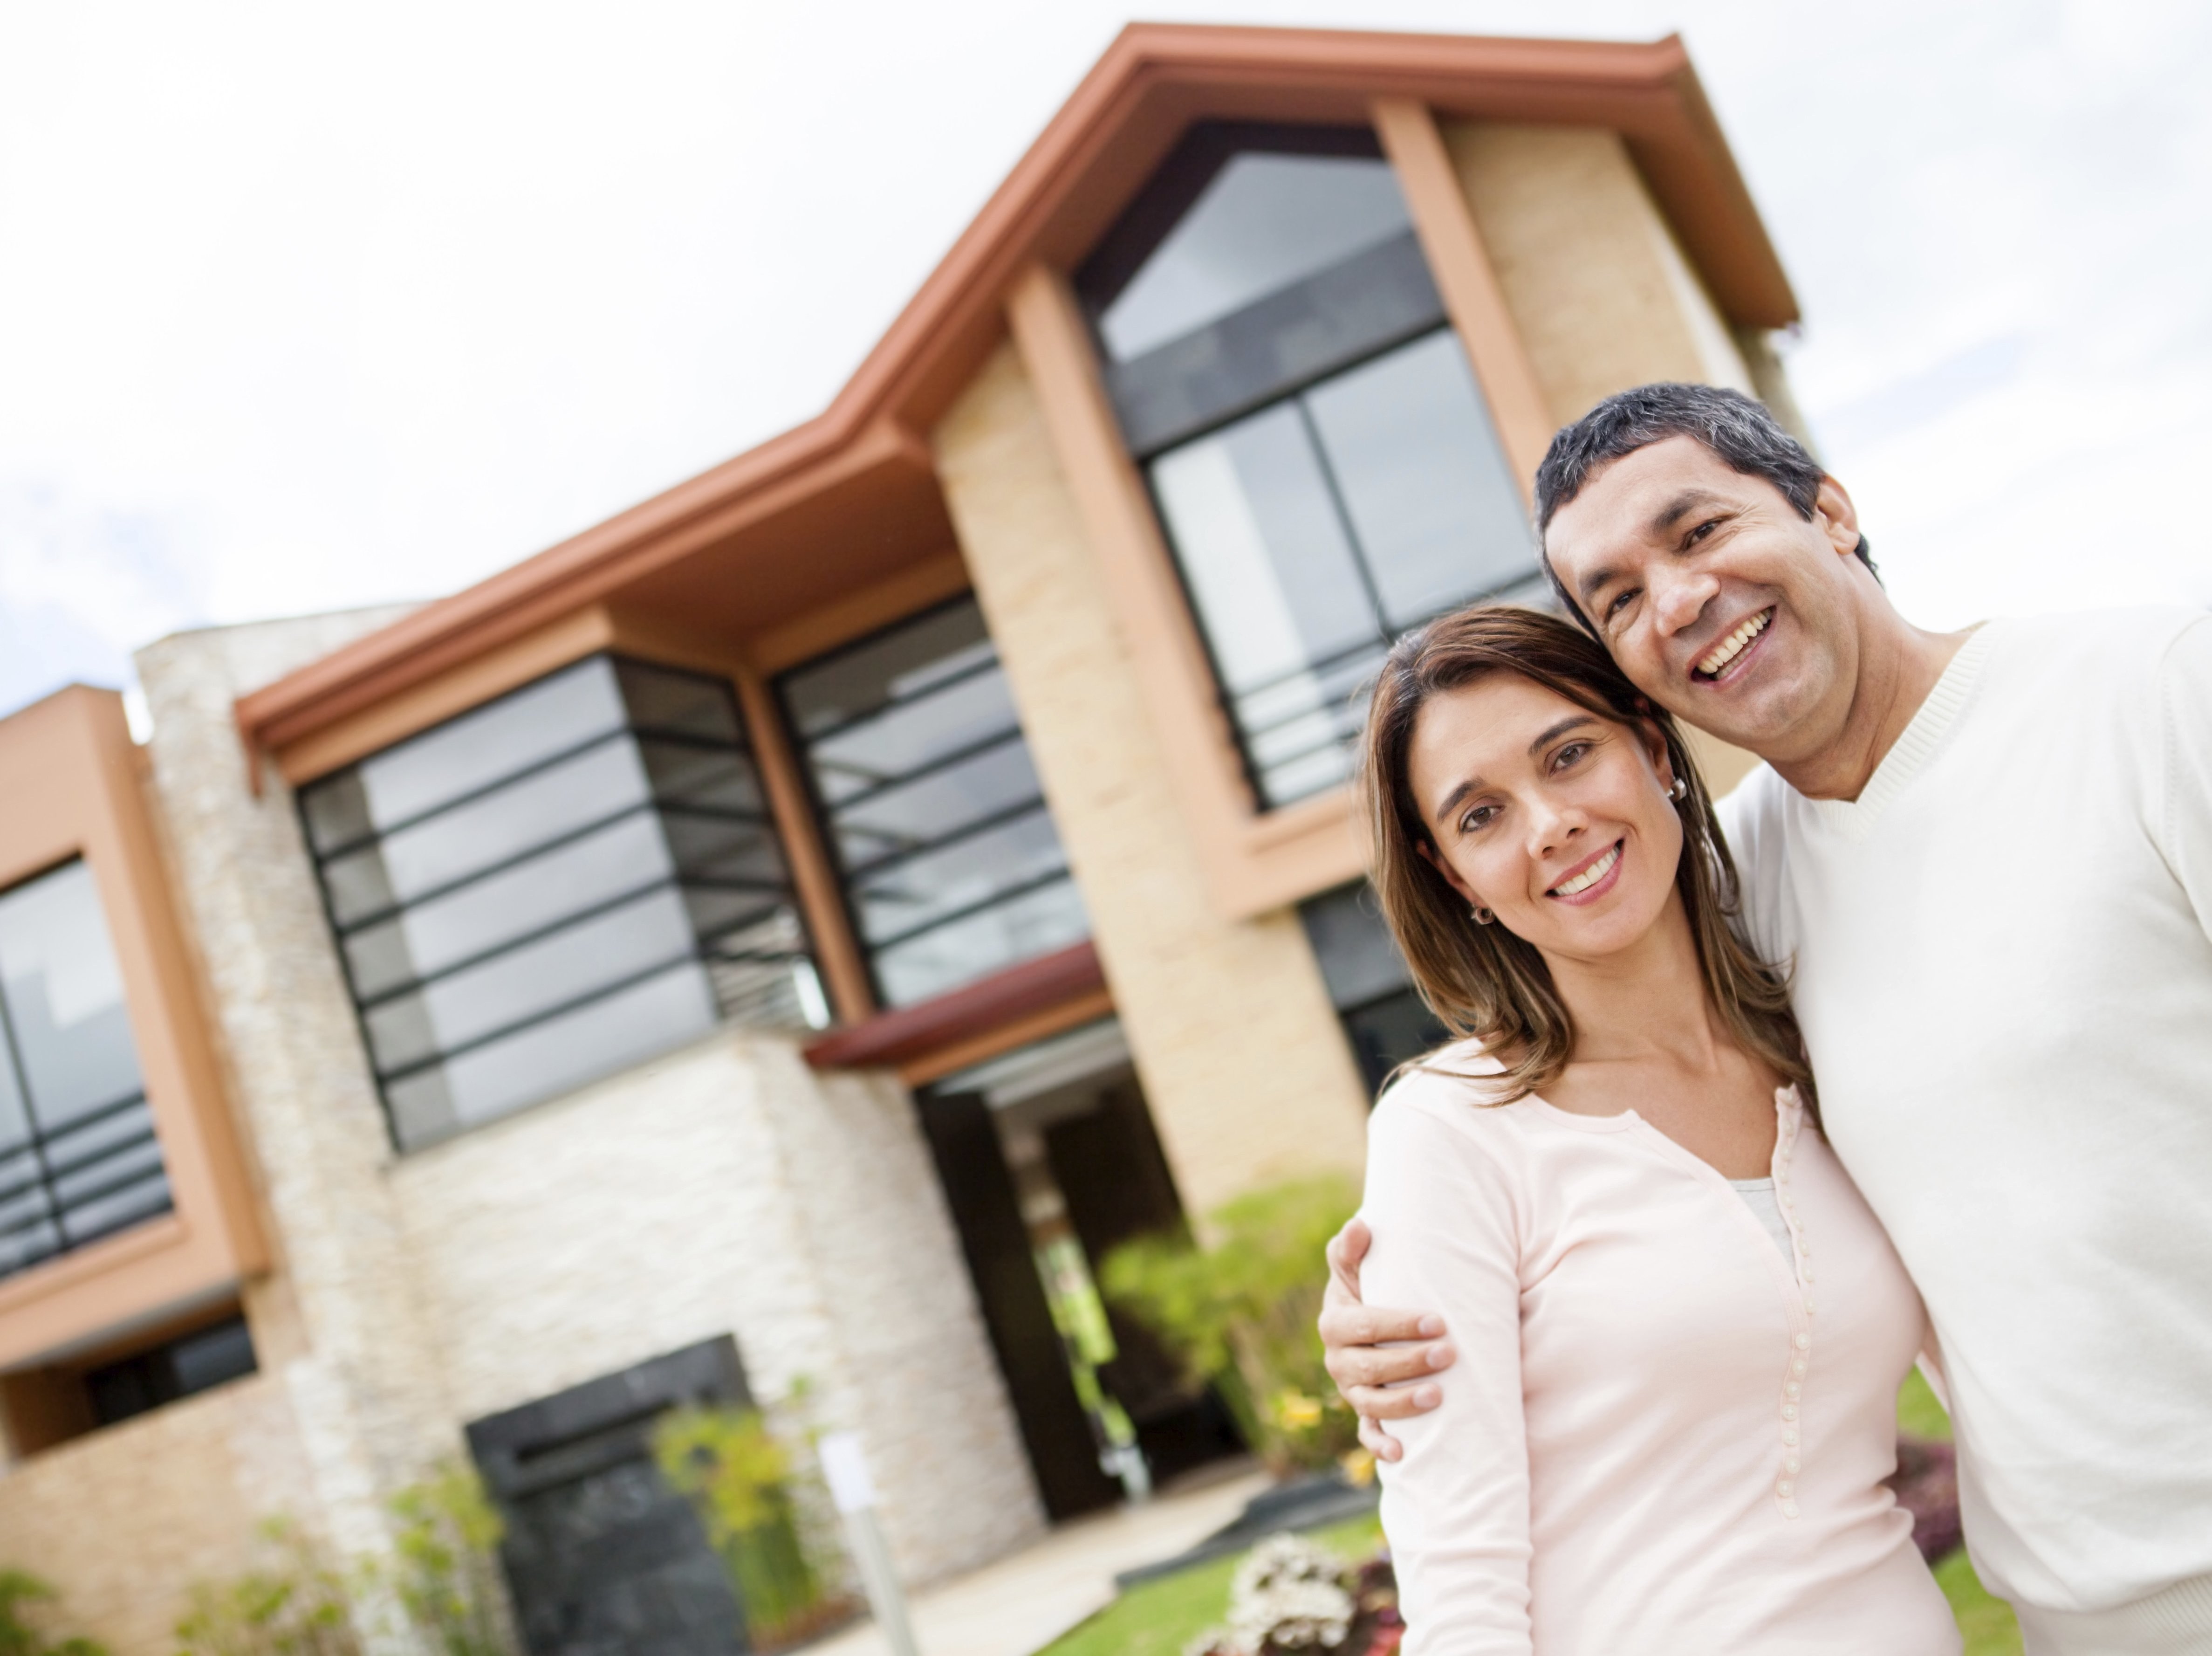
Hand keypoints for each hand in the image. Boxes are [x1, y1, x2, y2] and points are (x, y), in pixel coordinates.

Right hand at [1319, 1216, 1455, 1461]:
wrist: (1370, 1322)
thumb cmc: (1369, 1288)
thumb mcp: (1357, 1268)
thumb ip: (1352, 1248)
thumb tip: (1361, 1225)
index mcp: (1334, 1322)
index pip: (1364, 1325)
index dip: (1399, 1324)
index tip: (1437, 1321)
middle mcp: (1338, 1360)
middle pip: (1369, 1367)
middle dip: (1409, 1362)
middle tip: (1449, 1353)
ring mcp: (1350, 1390)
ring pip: (1371, 1403)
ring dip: (1403, 1403)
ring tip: (1439, 1396)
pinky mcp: (1364, 1414)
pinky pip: (1367, 1434)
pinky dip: (1381, 1446)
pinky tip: (1403, 1453)